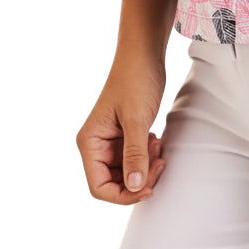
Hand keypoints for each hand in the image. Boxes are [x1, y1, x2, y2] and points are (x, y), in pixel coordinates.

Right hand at [76, 51, 168, 204]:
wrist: (145, 54)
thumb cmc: (136, 79)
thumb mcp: (137, 119)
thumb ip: (135, 154)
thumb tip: (134, 187)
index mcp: (89, 142)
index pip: (99, 187)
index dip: (123, 195)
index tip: (147, 188)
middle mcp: (96, 144)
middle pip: (114, 182)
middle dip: (138, 179)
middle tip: (159, 162)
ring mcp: (111, 140)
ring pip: (126, 171)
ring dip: (144, 167)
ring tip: (158, 147)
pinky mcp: (125, 134)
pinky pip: (135, 157)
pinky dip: (147, 156)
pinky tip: (156, 140)